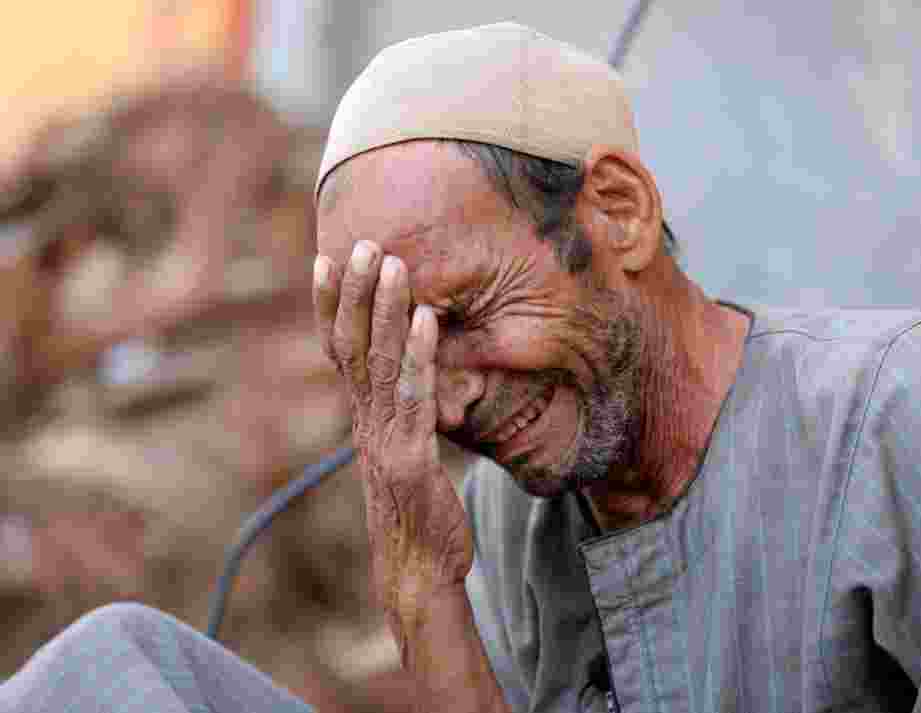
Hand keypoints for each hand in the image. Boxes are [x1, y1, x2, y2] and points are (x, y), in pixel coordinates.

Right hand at [313, 242, 473, 638]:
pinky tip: (428, 320)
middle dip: (357, 293)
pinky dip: (420, 355)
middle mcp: (364, 423)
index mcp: (361, 419)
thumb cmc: (414, 512)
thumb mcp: (401, 454)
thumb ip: (398, 415)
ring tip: (394, 263)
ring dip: (386, 311)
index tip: (327, 259)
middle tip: (364, 242)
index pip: (338, 352)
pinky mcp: (410, 459)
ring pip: (380, 365)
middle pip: (353, 347)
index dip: (330, 306)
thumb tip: (408, 381)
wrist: (416, 572)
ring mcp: (384, 440)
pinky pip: (415, 398)